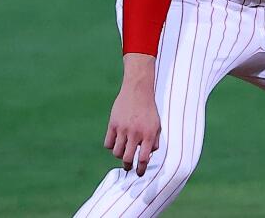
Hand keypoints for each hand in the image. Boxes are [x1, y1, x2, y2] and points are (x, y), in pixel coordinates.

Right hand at [103, 54, 160, 175]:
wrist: (138, 90)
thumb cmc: (149, 109)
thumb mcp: (157, 125)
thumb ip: (155, 141)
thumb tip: (149, 156)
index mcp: (148, 135)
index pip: (144, 158)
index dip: (141, 169)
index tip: (139, 173)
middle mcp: (135, 134)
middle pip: (127, 159)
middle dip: (128, 166)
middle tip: (128, 167)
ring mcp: (123, 129)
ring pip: (117, 153)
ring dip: (120, 156)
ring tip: (123, 153)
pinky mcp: (113, 124)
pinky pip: (108, 143)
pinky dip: (111, 146)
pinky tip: (116, 143)